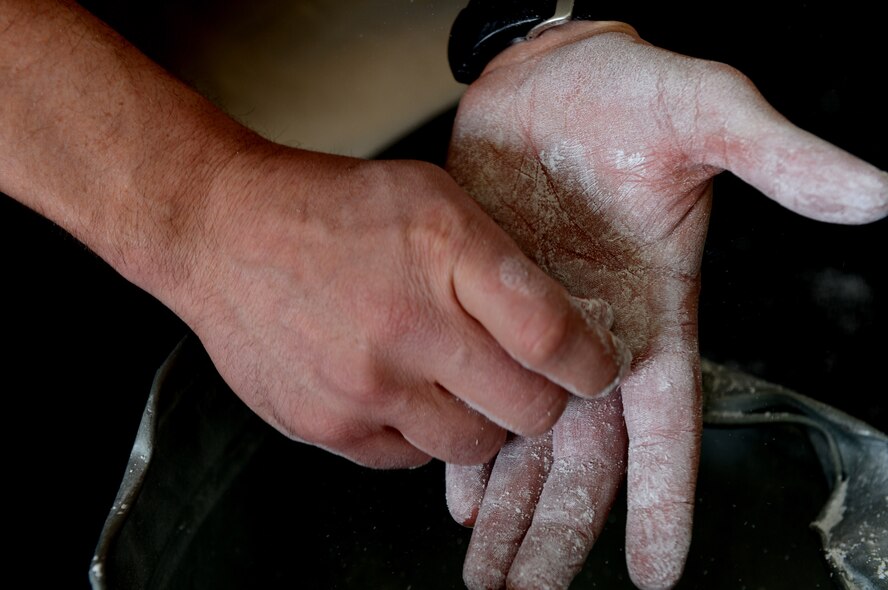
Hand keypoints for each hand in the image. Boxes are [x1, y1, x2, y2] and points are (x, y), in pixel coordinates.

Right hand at [171, 146, 629, 468]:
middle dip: (542, 401)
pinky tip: (403, 391)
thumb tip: (560, 322)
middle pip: (525, 408)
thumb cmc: (330, 209)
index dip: (590, 363)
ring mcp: (364, 386)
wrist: (222, 233)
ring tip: (456, 383)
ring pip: (472, 445)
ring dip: (481, 421)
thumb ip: (497, 259)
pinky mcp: (328, 426)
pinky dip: (422, 432)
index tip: (594, 369)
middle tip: (526, 379)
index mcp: (443, 252)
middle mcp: (406, 326)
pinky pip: (411, 458)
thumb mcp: (431, 196)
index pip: (551, 336)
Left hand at [445, 21, 887, 588]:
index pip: (669, 428)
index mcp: (656, 314)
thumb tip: (870, 189)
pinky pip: (478, 399)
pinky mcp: (485, 311)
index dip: (666, 503)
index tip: (658, 573)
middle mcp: (597, 340)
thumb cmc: (628, 91)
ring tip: (488, 575)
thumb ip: (775, 156)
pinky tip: (458, 496)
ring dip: (510, 512)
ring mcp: (538, 333)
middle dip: (561, 532)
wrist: (544, 78)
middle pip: (586, 462)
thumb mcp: (705, 111)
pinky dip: (468, 453)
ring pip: (528, 446)